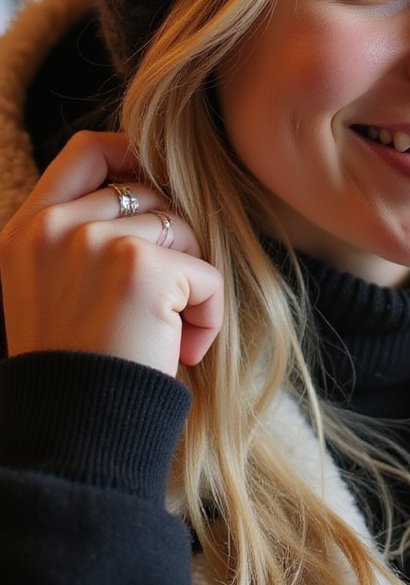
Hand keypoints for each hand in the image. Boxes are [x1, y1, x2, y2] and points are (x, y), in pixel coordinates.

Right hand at [0, 131, 223, 376]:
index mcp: (25, 230)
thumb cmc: (76, 370)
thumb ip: (79, 238)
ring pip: (182, 230)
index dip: (132, 155)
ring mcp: (92, 242)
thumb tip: (153, 194)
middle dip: (170, 247)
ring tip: (169, 336)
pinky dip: (208, 316)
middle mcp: (52, 228)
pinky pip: (207, 275)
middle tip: (161, 309)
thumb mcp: (51, 290)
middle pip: (147, 194)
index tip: (161, 188)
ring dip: (191, 283)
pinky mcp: (139, 267)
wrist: (75, 432)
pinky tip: (184, 351)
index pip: (86, 152)